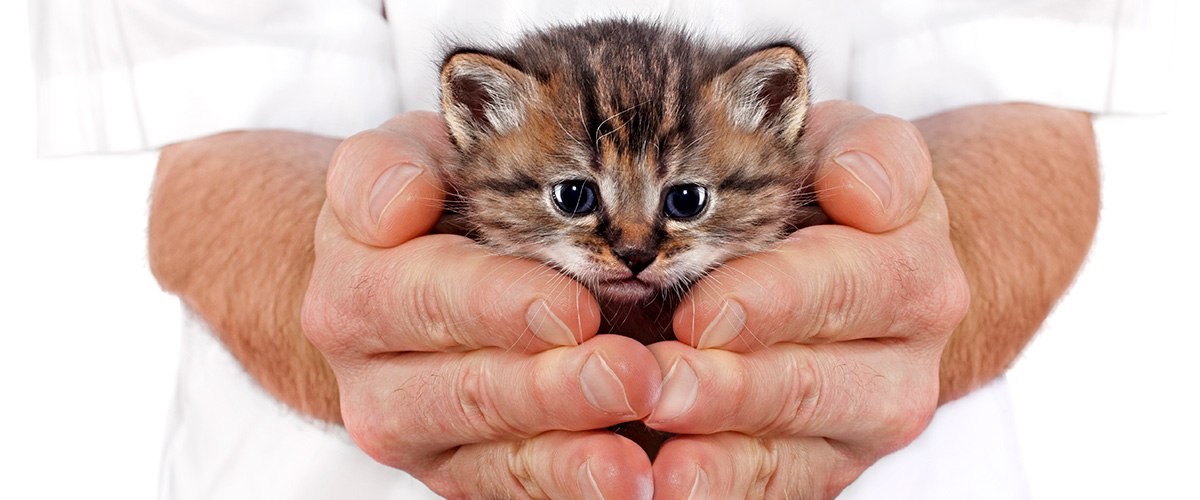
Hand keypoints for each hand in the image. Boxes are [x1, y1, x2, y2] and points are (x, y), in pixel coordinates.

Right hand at [301, 112, 660, 498]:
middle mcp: (373, 378)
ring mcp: (418, 438)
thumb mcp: (401, 157)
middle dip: (553, 389)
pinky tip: (630, 487)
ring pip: (492, 458)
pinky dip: (570, 491)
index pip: (425, 297)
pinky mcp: (460, 474)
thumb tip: (399, 205)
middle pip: (466, 390)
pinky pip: (512, 492)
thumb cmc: (426, 205)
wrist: (402, 287)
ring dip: (567, 461)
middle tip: (632, 377)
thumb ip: (386, 165)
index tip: (574, 309)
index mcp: (356, 289)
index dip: (499, 305)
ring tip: (632, 468)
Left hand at [646, 101, 969, 498]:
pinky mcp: (823, 468)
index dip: (774, 300)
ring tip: (662, 468)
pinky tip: (668, 491)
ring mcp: (863, 426)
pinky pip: (774, 490)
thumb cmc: (832, 195)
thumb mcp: (855, 146)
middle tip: (658, 388)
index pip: (849, 285)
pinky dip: (721, 492)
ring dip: (721, 461)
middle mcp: (902, 362)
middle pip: (813, 383)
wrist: (863, 276)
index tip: (703, 312)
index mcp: (912, 270)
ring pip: (793, 454)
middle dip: (731, 389)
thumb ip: (870, 151)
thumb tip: (859, 188)